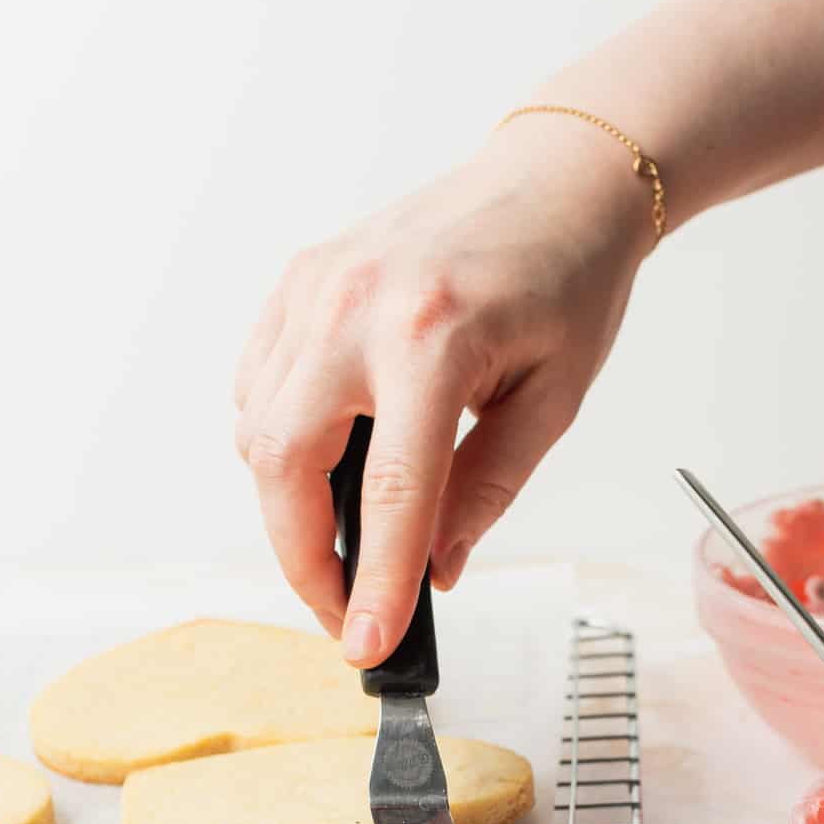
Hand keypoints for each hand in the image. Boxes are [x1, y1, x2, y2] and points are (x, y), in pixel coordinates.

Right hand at [235, 117, 652, 663]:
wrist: (555, 178)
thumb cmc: (567, 281)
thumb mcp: (551, 402)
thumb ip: (486, 491)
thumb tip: (430, 570)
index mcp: (432, 337)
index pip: (388, 495)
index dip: (372, 585)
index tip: (366, 645)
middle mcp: (355, 307)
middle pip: (285, 468)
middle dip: (305, 559)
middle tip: (345, 607)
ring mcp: (315, 288)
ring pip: (256, 432)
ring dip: (289, 505)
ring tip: (347, 536)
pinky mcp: (298, 281)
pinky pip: (256, 386)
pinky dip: (278, 442)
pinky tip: (329, 458)